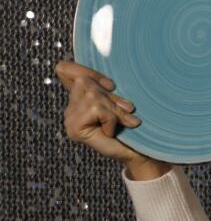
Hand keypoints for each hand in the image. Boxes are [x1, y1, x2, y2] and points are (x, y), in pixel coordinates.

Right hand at [55, 61, 170, 179]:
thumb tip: (109, 83)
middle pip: (85, 82)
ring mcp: (69, 118)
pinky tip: (111, 131)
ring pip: (92, 96)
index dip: (87, 70)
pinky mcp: (74, 128)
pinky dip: (110, 119)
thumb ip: (107, 90)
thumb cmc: (129, 127)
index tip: (111, 85)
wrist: (135, 152)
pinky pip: (96, 110)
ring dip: (113, 110)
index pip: (65, 68)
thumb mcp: (118, 102)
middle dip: (110, 97)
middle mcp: (70, 106)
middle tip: (127, 111)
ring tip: (122, 122)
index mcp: (79, 97)